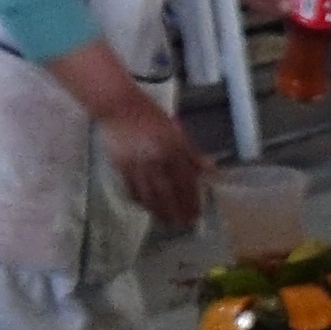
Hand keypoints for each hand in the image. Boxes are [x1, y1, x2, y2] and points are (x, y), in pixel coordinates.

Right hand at [101, 97, 212, 231]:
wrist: (118, 106)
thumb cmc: (151, 116)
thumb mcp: (176, 131)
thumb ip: (193, 153)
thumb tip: (212, 171)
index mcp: (173, 148)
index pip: (186, 180)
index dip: (192, 199)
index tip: (196, 214)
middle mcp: (156, 158)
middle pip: (168, 192)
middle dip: (177, 211)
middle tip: (184, 224)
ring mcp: (137, 163)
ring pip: (149, 194)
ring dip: (159, 211)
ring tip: (166, 221)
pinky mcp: (121, 165)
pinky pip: (132, 188)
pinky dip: (140, 200)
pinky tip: (147, 207)